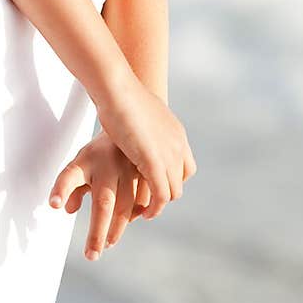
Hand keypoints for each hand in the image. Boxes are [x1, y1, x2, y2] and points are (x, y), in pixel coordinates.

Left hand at [49, 133, 153, 259]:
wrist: (129, 127)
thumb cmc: (99, 154)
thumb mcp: (80, 164)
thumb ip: (71, 186)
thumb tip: (66, 208)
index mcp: (87, 160)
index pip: (70, 177)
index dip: (62, 190)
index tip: (54, 204)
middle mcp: (108, 163)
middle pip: (103, 202)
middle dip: (97, 232)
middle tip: (92, 254)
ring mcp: (129, 168)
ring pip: (126, 206)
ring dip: (117, 228)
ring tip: (107, 242)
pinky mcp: (147, 172)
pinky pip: (144, 201)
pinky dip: (138, 214)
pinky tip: (131, 220)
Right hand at [92, 77, 195, 217]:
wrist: (117, 89)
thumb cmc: (119, 93)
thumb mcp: (138, 109)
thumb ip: (142, 122)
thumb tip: (131, 117)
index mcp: (176, 133)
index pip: (185, 166)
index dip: (171, 177)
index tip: (153, 183)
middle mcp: (178, 145)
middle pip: (180, 180)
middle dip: (165, 192)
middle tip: (147, 200)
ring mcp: (169, 155)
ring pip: (171, 191)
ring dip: (159, 203)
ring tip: (144, 210)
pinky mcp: (155, 164)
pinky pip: (161, 195)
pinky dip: (155, 208)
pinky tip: (144, 213)